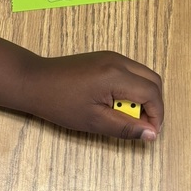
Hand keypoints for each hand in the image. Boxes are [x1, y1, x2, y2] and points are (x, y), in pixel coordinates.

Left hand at [21, 51, 162, 139]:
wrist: (34, 81)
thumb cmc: (59, 102)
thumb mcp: (93, 121)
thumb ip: (125, 127)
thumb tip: (150, 134)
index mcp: (116, 76)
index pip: (152, 93)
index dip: (156, 115)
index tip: (150, 133)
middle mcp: (118, 61)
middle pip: (153, 81)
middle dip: (154, 105)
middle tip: (143, 126)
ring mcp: (112, 57)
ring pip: (143, 75)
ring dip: (144, 96)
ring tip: (128, 116)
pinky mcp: (106, 58)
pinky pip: (131, 72)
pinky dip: (133, 88)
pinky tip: (118, 103)